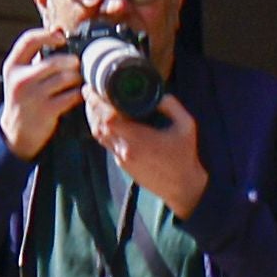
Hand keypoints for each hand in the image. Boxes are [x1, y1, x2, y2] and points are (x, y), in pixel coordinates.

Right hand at [0, 27, 89, 159]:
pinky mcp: (46, 110)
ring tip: (80, 78)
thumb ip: (35, 57)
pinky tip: (82, 92)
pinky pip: (72, 96)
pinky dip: (80, 93)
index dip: (46, 35)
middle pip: (54, 62)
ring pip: (65, 78)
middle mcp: (20, 79)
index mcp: (12, 66)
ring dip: (78, 77)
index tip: (61, 37)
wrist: (16, 130)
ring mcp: (33, 96)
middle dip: (71, 62)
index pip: (28, 41)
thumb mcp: (21, 75)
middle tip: (79, 64)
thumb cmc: (24, 97)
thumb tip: (58, 31)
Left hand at [96, 91, 209, 219]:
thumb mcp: (187, 127)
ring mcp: (121, 157)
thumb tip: (157, 94)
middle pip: (97, 124)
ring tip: (92, 101)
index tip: (93, 88)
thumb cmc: (185, 157)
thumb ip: (172, 106)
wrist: (183, 188)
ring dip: (92, 116)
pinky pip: (104, 141)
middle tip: (89, 90)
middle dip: (91, 106)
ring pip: (97, 133)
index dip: (97, 102)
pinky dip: (99, 127)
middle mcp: (125, 148)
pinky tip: (103, 118)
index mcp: (139, 139)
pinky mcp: (122, 163)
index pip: (108, 118)